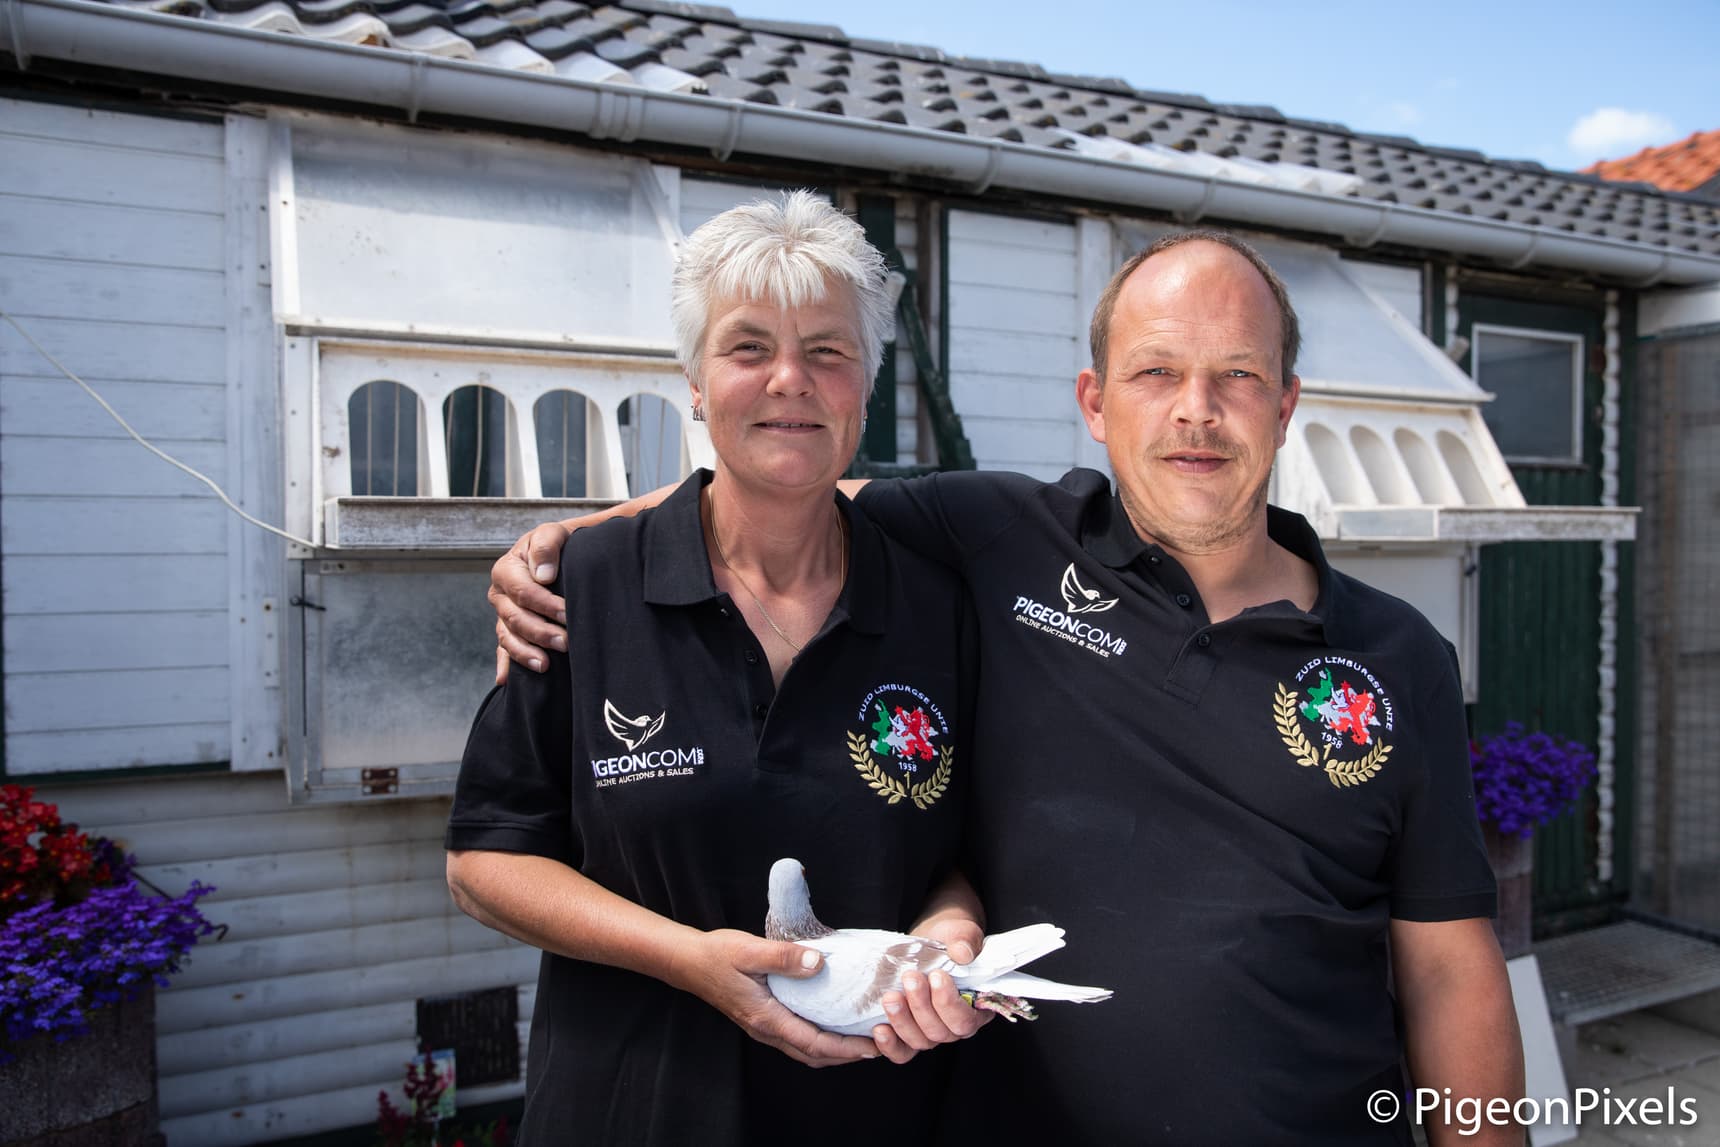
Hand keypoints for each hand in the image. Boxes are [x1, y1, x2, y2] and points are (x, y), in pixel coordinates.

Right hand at [490, 522, 571, 683]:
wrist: (562, 553)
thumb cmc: (559, 543)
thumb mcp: (553, 534)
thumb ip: (546, 546)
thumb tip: (543, 575)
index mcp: (506, 569)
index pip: (522, 591)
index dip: (544, 605)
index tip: (568, 614)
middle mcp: (500, 594)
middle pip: (515, 618)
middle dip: (540, 632)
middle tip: (566, 643)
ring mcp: (503, 614)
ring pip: (507, 637)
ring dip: (525, 652)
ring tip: (545, 665)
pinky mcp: (509, 630)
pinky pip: (503, 650)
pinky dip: (504, 666)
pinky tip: (505, 681)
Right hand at [672, 929, 879, 1068]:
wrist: (689, 962)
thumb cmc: (717, 955)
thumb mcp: (749, 950)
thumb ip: (784, 957)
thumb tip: (819, 963)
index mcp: (766, 1018)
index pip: (814, 1043)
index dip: (846, 1048)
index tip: (873, 1046)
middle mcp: (766, 1030)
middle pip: (814, 1054)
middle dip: (847, 1054)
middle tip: (877, 1044)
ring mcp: (763, 1028)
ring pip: (805, 1049)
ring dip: (834, 1049)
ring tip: (860, 1036)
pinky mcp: (763, 1019)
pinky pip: (797, 1038)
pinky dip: (820, 1038)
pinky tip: (832, 1022)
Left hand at [871, 915, 992, 1064]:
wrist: (932, 939)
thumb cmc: (950, 939)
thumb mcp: (960, 932)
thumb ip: (965, 941)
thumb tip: (962, 953)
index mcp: (976, 1007)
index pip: (966, 1020)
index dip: (949, 1003)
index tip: (936, 976)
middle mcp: (954, 1025)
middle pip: (941, 1032)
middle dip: (922, 1007)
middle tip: (910, 978)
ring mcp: (931, 1031)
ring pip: (920, 1042)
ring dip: (903, 1021)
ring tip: (891, 997)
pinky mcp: (909, 1032)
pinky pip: (902, 1051)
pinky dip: (890, 1045)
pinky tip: (879, 1029)